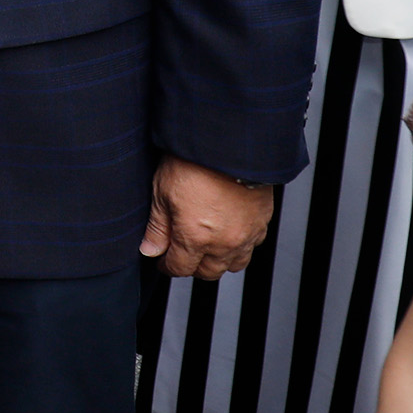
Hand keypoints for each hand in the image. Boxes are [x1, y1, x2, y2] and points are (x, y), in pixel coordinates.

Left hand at [138, 157, 273, 278]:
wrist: (230, 141)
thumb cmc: (195, 161)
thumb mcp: (163, 192)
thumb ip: (157, 227)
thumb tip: (151, 249)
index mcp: (195, 237)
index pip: (179, 268)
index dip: (167, 265)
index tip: (163, 258)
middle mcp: (223, 242)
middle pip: (207, 272)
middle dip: (193, 265)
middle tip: (184, 251)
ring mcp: (246, 233)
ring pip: (234, 264)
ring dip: (219, 259)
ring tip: (209, 245)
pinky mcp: (262, 220)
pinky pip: (253, 245)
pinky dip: (241, 244)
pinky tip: (230, 231)